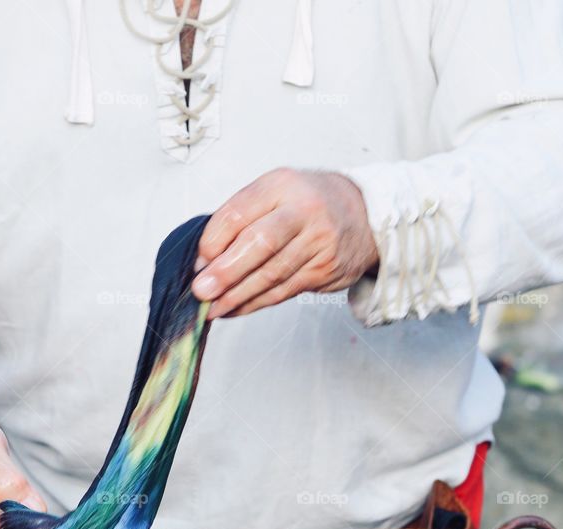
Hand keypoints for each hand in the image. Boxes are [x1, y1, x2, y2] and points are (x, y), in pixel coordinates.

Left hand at [191, 169, 377, 318]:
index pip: (238, 212)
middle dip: (226, 271)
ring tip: (211, 307)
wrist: (365, 214)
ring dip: (237, 295)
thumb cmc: (307, 203)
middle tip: (201, 290)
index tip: (197, 262)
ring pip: (271, 274)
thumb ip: (239, 219)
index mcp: (281, 185)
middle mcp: (303, 210)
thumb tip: (202, 260)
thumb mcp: (274, 193)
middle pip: (259, 243)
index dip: (213, 241)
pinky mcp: (325, 269)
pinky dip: (255, 303)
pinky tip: (235, 308)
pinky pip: (283, 291)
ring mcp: (319, 241)